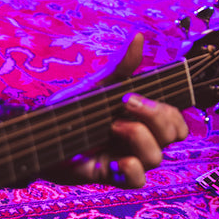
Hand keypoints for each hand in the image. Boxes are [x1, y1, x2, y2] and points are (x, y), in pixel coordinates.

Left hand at [46, 33, 188, 188]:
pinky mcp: (113, 175)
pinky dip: (131, 169)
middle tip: (124, 105)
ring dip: (138, 136)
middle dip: (155, 116)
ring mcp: (129, 158)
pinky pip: (138, 181)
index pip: (177, 121)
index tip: (133, 96)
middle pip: (175, 135)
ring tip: (112, 126)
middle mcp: (141, 140)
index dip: (167, 110)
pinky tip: (115, 160)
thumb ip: (123, 65)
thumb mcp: (99, 85)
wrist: (41, 131)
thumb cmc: (72, 109)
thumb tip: (139, 37)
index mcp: (144, 120)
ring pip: (157, 156)